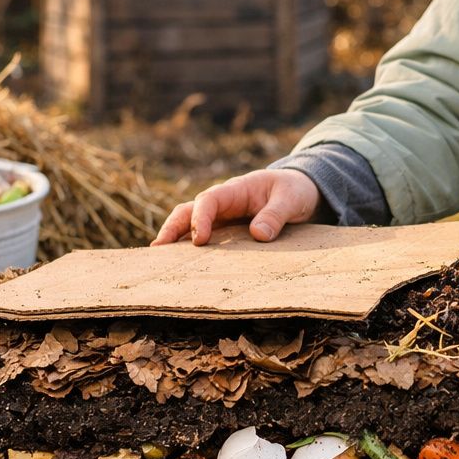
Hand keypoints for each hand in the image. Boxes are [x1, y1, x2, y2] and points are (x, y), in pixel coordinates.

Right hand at [151, 169, 321, 245]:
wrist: (299, 192)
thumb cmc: (294, 191)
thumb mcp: (291, 199)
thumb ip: (276, 214)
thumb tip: (258, 235)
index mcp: (236, 190)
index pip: (209, 200)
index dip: (201, 218)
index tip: (200, 240)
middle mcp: (222, 203)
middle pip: (188, 211)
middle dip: (172, 228)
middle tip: (158, 249)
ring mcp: (221, 218)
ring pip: (189, 224)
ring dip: (174, 240)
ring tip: (159, 262)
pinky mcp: (225, 232)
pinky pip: (203, 239)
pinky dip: (188, 250)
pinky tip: (180, 268)